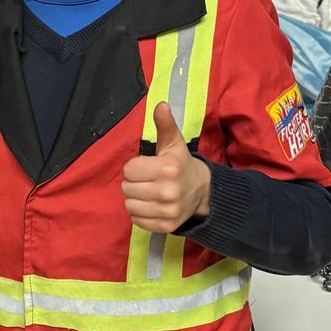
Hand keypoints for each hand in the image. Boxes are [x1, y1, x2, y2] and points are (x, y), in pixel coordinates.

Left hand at [122, 102, 211, 233]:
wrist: (202, 191)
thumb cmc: (180, 164)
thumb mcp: (173, 143)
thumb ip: (165, 124)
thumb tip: (161, 104)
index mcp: (168, 168)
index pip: (129, 170)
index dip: (135, 167)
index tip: (148, 167)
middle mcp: (168, 191)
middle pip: (127, 188)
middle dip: (134, 183)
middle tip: (148, 181)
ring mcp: (168, 211)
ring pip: (129, 206)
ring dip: (136, 199)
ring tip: (149, 193)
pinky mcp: (165, 226)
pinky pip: (137, 220)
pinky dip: (141, 214)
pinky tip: (153, 205)